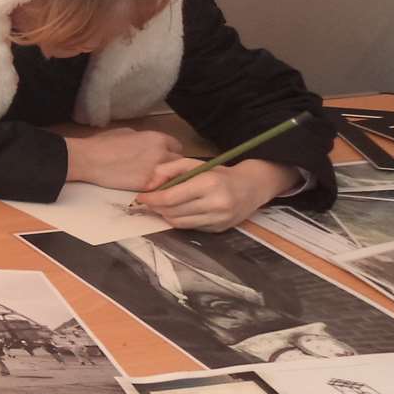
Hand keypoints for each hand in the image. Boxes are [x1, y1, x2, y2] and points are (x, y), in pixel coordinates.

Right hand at [64, 128, 181, 190]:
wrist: (89, 160)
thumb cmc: (103, 144)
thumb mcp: (127, 133)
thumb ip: (144, 139)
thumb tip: (148, 145)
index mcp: (157, 138)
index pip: (178, 147)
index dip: (171, 153)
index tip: (165, 158)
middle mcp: (161, 153)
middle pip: (179, 163)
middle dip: (172, 167)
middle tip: (161, 172)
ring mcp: (156, 170)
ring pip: (172, 178)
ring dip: (166, 180)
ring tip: (155, 182)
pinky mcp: (147, 185)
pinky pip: (160, 189)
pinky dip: (156, 190)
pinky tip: (147, 190)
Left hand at [133, 157, 297, 230]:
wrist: (252, 187)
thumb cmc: (220, 173)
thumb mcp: (196, 164)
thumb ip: (169, 169)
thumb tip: (149, 184)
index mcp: (209, 184)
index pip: (171, 197)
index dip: (152, 199)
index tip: (141, 197)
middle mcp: (216, 203)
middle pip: (173, 212)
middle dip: (157, 208)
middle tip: (150, 202)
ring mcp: (219, 219)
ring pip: (179, 223)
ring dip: (165, 216)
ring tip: (162, 207)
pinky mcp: (219, 229)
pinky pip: (190, 228)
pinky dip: (180, 220)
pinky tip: (179, 212)